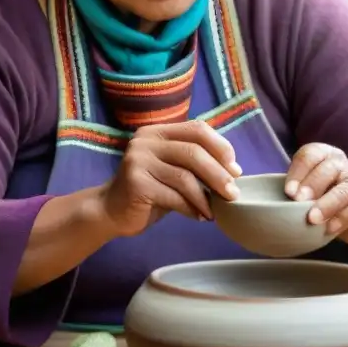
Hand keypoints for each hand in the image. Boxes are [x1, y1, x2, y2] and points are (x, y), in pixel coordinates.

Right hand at [100, 120, 242, 236]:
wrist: (112, 211)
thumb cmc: (150, 190)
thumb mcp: (174, 170)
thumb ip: (196, 163)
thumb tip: (235, 170)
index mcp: (158, 131)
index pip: (197, 129)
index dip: (221, 147)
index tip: (235, 170)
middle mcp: (146, 140)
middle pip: (193, 152)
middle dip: (218, 175)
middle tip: (233, 194)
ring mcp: (138, 160)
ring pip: (184, 177)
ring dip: (206, 197)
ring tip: (215, 211)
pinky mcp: (135, 183)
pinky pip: (173, 196)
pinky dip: (191, 208)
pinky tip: (199, 217)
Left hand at [285, 143, 347, 247]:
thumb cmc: (320, 201)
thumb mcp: (304, 192)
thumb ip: (292, 192)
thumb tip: (264, 206)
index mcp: (324, 155)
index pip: (311, 154)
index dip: (299, 171)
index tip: (288, 191)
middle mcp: (343, 164)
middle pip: (329, 167)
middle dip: (312, 184)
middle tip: (298, 201)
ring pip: (346, 188)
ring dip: (327, 203)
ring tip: (312, 219)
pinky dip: (343, 218)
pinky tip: (329, 228)